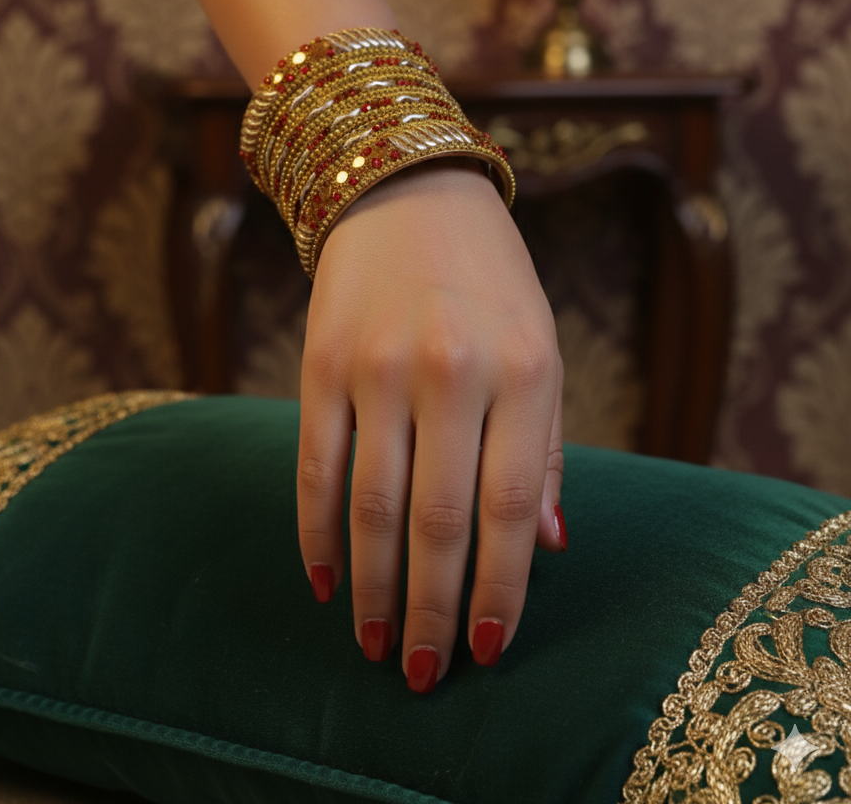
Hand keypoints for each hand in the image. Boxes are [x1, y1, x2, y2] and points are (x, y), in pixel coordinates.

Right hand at [297, 157, 564, 690]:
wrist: (404, 189)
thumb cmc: (489, 280)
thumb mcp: (540, 347)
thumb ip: (543, 448)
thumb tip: (547, 547)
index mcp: (523, 369)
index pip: (512, 507)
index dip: (501, 589)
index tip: (489, 649)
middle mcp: (452, 370)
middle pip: (439, 520)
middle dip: (434, 608)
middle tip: (426, 672)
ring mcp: (379, 366)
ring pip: (371, 507)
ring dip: (373, 588)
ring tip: (377, 644)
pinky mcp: (321, 364)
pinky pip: (315, 468)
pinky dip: (316, 534)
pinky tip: (323, 581)